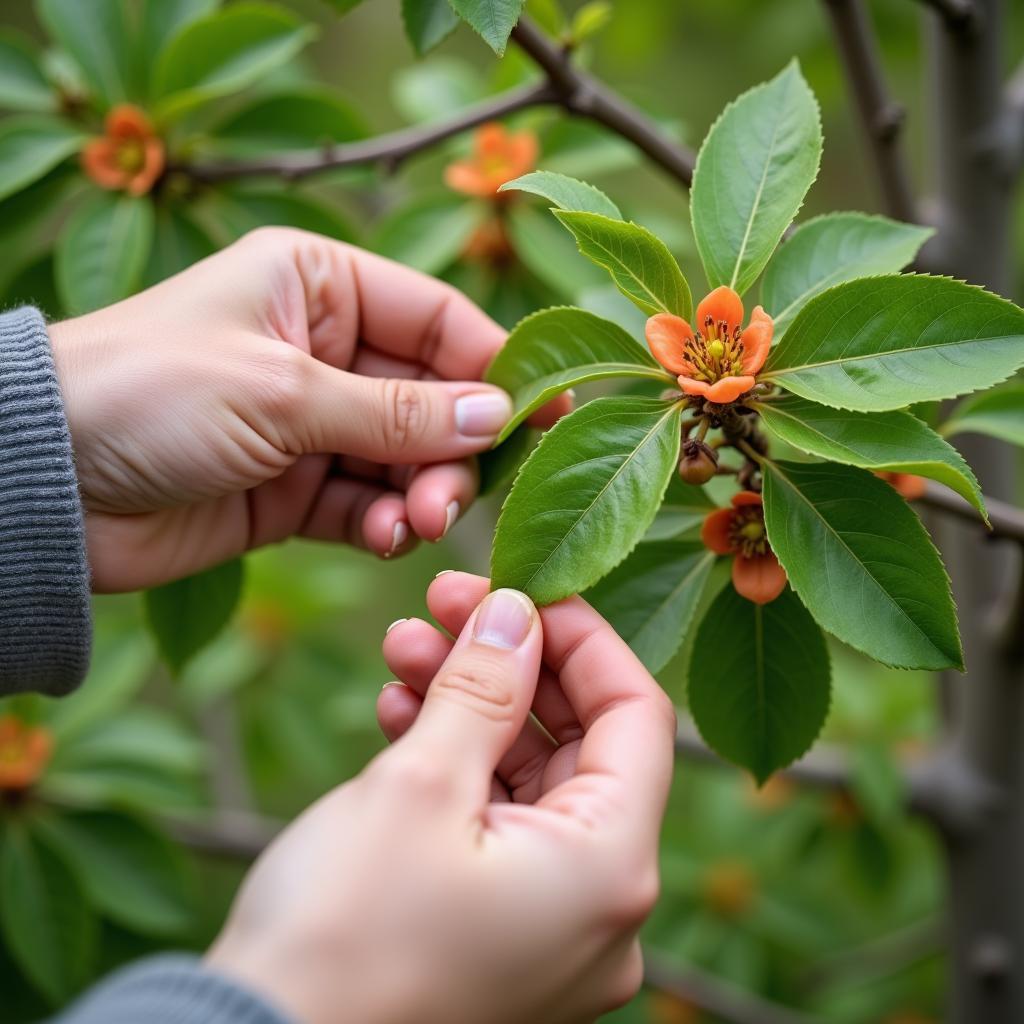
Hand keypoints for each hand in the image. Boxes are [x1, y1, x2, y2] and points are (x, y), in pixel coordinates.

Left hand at [49, 229, 565, 590]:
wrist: (42, 482)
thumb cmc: (148, 392)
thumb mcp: (283, 391)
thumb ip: (397, 412)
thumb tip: (499, 415)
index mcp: (318, 284)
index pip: (438, 321)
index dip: (496, 368)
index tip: (546, 417)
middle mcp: (320, 347)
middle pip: (431, 396)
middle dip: (454, 448)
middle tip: (455, 497)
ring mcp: (309, 422)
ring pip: (405, 458)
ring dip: (422, 494)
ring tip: (416, 526)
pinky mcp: (292, 488)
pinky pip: (365, 505)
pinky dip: (383, 525)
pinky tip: (383, 541)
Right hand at [206, 572, 675, 1023]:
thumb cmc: (341, 933)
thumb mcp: (419, 782)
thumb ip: (483, 685)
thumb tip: (517, 611)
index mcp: (611, 870)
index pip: (637, 713)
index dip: (579, 636)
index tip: (516, 584)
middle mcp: (601, 907)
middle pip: (579, 743)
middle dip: (508, 663)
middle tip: (440, 605)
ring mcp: (552, 928)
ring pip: (531, 779)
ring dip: (470, 705)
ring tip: (403, 651)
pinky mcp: (501, 935)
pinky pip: (499, 826)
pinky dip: (458, 764)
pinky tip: (403, 714)